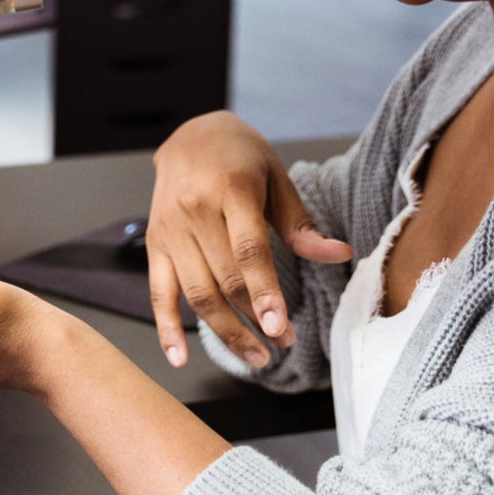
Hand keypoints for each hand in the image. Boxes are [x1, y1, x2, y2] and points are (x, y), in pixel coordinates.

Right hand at [147, 111, 350, 369]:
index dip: (264, 291)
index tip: (280, 327)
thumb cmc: (238, 157)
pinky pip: (158, 293)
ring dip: (224, 331)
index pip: (248, 249)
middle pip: (224, 278)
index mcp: (230, 189)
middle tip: (282, 344)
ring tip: (255, 357)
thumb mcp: (276, 178)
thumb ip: (300, 223)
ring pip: (196, 293)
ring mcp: (169, 230)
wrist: (187, 136)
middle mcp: (194, 210)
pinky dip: (166, 329)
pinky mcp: (154, 245)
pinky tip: (179, 358)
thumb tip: (338, 255)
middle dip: (253, 319)